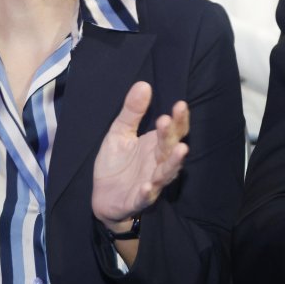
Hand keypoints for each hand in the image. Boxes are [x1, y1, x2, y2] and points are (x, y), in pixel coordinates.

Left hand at [91, 83, 189, 230]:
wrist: (104, 198)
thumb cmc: (116, 164)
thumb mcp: (119, 133)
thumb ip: (132, 112)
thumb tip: (143, 84)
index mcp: (157, 146)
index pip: (174, 130)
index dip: (179, 119)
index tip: (180, 104)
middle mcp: (159, 163)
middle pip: (171, 148)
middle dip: (172, 135)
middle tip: (168, 120)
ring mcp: (151, 182)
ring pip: (166, 172)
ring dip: (173, 163)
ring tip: (180, 150)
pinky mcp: (138, 199)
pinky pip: (146, 196)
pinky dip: (147, 192)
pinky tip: (147, 186)